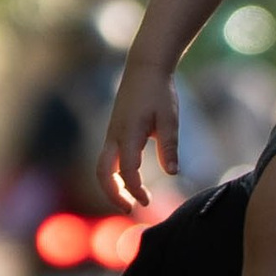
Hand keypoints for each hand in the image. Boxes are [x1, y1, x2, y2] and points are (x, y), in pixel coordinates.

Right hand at [97, 60, 178, 209]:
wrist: (145, 66)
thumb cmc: (159, 91)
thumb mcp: (169, 118)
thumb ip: (169, 146)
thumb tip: (172, 173)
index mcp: (128, 133)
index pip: (127, 171)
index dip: (135, 190)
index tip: (147, 202)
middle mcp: (114, 135)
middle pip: (103, 173)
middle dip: (113, 194)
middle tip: (129, 209)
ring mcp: (112, 133)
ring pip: (103, 166)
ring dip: (112, 186)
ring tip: (130, 200)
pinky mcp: (114, 131)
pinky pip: (108, 158)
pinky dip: (114, 174)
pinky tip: (129, 180)